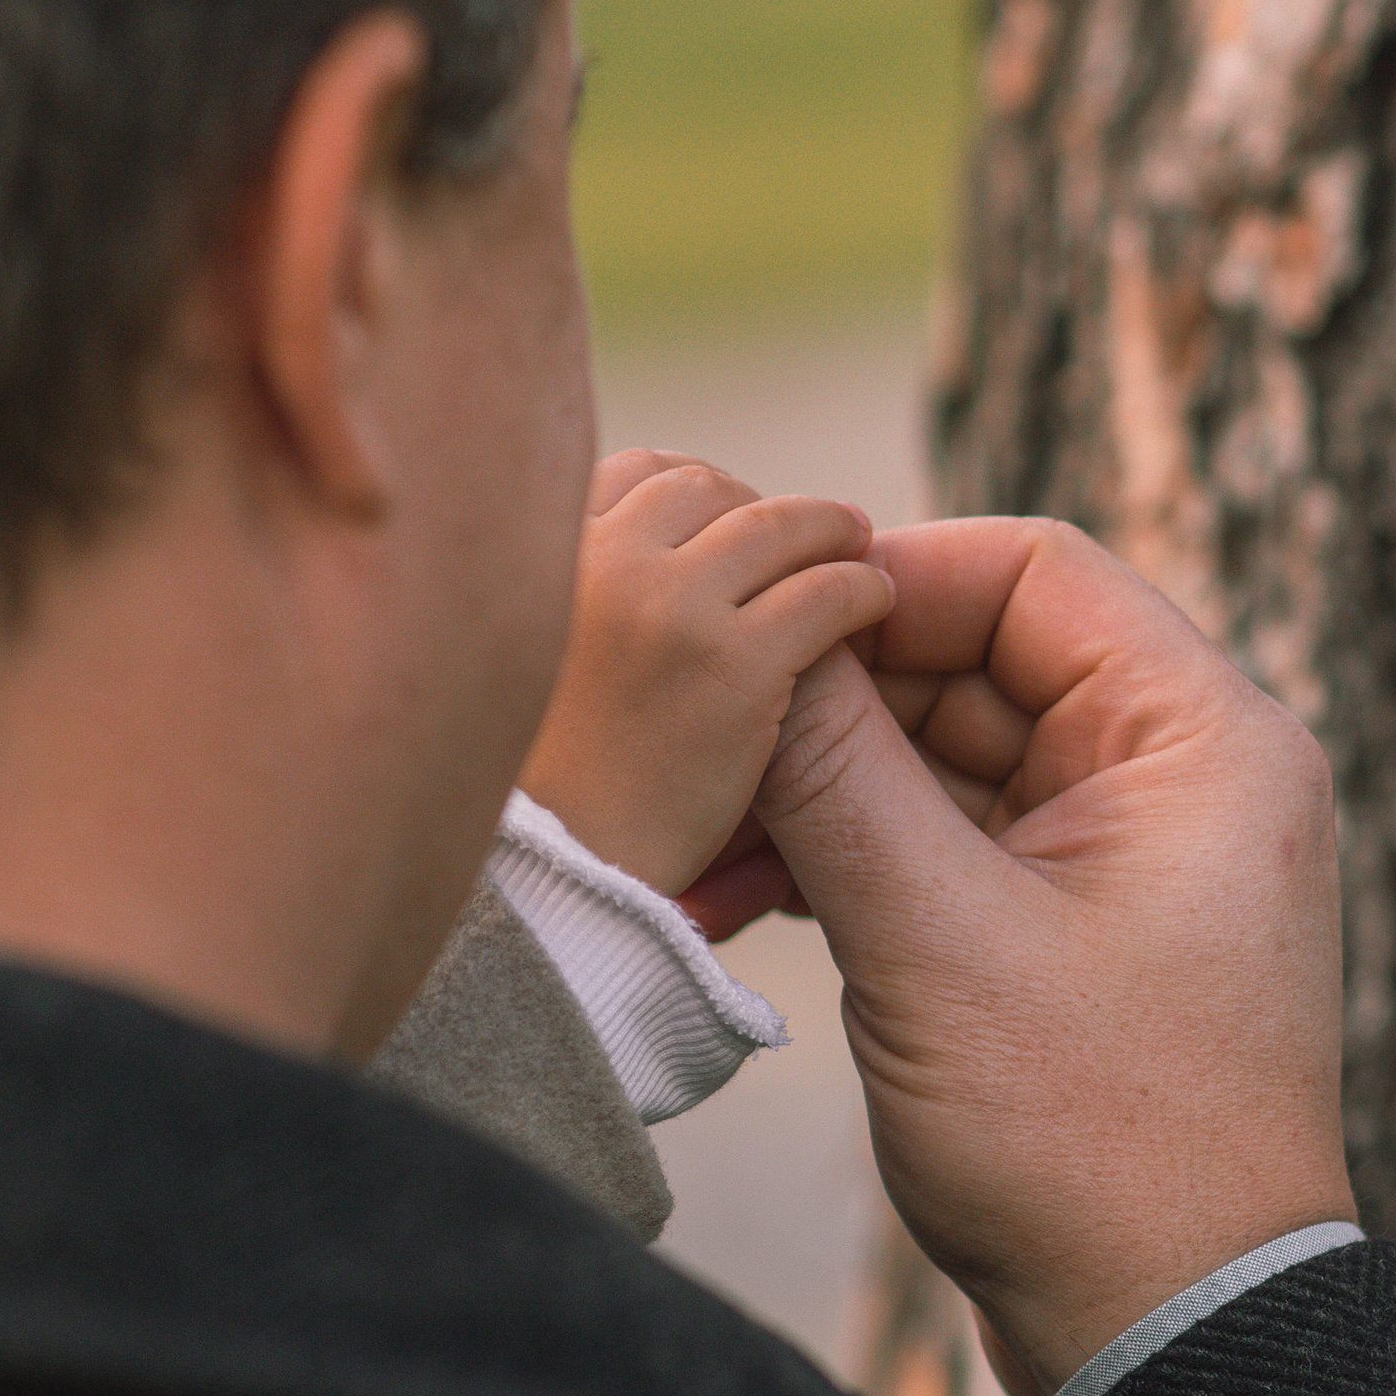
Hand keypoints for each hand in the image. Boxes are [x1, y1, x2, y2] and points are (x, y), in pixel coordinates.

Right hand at [522, 451, 892, 899]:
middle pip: (698, 491)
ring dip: (819, 535)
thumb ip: (570, 626)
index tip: (721, 533)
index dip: (688, 498)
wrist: (537, 921)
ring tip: (854, 553)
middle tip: (799, 540)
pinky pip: (823, 595)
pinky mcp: (730, 668)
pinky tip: (875, 608)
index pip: (628, 474)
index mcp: (522, 563)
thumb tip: (629, 590)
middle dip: (751, 515)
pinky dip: (860, 592)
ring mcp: (658, 606)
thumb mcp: (520, 689)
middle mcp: (585, 560)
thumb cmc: (527, 830)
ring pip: (767, 529)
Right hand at [749, 518, 1355, 1395]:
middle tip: (691, 741)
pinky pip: (950, 849)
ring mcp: (1128, 861)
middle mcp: (1183, 779)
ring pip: (946, 762)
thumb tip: (750, 645)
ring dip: (820, 794)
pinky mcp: (1073, 939)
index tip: (753, 617)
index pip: (1030, 571)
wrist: (1173, 1341)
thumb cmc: (1094, 1147)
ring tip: (692, 842)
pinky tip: (733, 898)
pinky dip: (852, 864)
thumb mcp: (935, 940)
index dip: (883, 577)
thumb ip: (836, 775)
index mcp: (1204, 740)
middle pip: (977, 663)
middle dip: (828, 705)